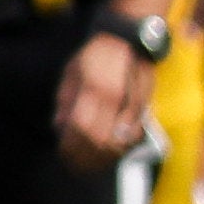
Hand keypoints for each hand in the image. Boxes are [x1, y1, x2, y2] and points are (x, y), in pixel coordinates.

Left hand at [56, 28, 152, 170]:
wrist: (129, 38)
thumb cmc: (95, 54)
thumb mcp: (71, 72)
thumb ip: (65, 100)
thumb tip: (59, 127)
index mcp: (92, 88)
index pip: (80, 127)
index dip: (70, 146)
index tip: (63, 154)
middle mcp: (114, 98)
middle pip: (99, 139)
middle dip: (84, 157)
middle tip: (74, 165)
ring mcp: (131, 103)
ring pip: (118, 142)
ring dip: (103, 158)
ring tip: (90, 165)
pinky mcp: (144, 107)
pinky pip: (134, 136)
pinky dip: (122, 149)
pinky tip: (109, 154)